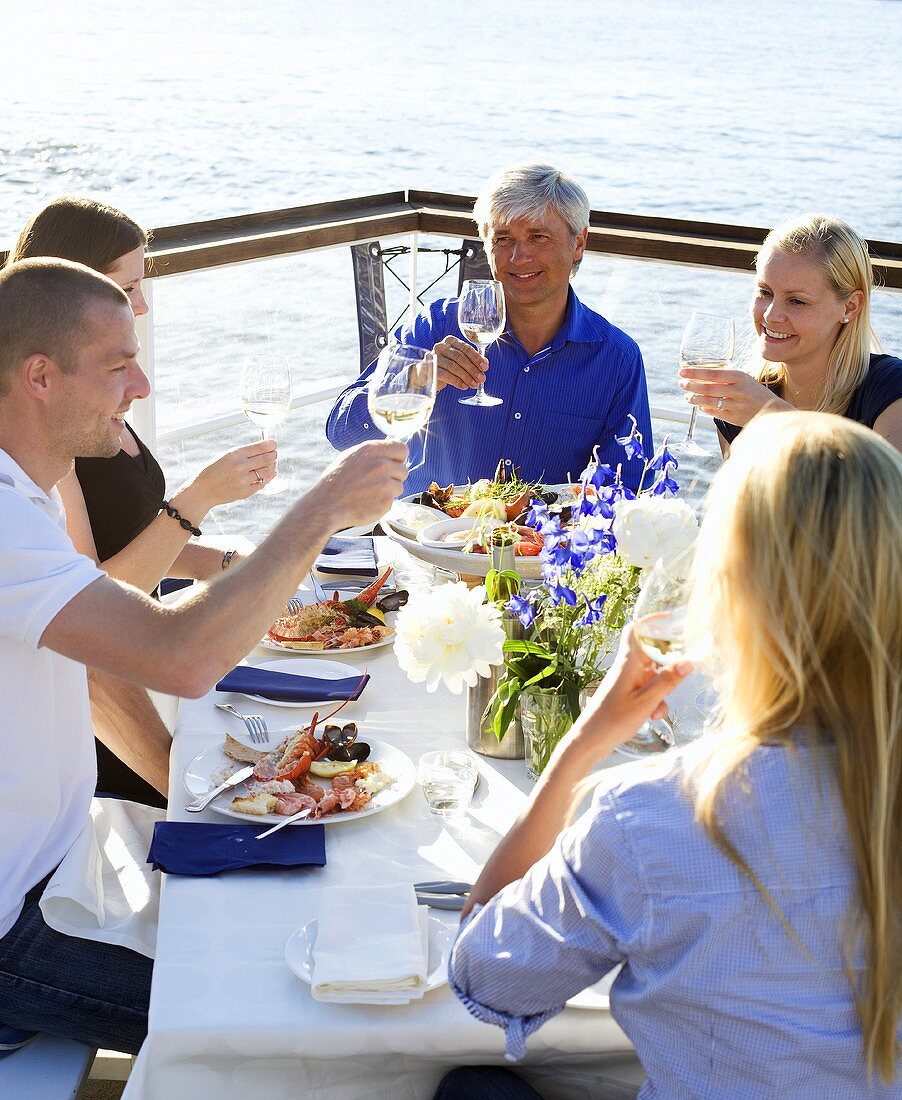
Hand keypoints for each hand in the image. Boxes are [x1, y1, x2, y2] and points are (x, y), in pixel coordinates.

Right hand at [193, 440, 278, 505]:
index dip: (270, 445)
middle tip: (274, 454)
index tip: (274, 444)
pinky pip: (262, 483)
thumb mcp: (225, 456)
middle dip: (273, 455)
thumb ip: (244, 453)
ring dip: (271, 466)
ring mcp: (243, 480)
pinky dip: (268, 478)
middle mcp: (240, 466)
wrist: (203, 490)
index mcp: (234, 454)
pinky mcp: (245, 492)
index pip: (260, 447)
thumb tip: (265, 449)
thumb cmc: (214, 470)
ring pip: (266, 471)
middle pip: (266, 459)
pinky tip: (269, 474)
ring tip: (271, 463)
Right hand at [318, 441, 408, 527]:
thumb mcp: (351, 456)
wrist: (327, 505)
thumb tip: (390, 451)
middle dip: (394, 477)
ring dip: (389, 491)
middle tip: (376, 482)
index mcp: (372, 450)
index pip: (402, 449)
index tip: (393, 464)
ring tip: (369, 493)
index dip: (398, 458)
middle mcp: (381, 465)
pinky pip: (392, 502)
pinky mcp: (386, 502)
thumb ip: (373, 453)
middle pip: (403, 470)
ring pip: (399, 487)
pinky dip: (382, 503)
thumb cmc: (336, 481)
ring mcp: (385, 484)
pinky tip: (368, 502)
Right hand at [432, 336, 487, 392]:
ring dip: (466, 377)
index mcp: (451, 341)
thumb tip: (485, 363)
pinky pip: (445, 375)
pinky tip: (464, 386)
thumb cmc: (446, 365)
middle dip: (472, 369)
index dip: (476, 358)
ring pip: (453, 366)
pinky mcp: (429, 368)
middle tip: (481, 378)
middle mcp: (441, 346)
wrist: (427, 373)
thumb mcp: (460, 361)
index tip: (485, 367)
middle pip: (460, 357)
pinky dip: (456, 381)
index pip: (466, 348)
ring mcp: (434, 357)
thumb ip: (472, 360)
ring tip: (474, 384)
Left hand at [576, 628, 691, 753]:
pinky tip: (652, 716)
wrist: (589, 742)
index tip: (670, 618)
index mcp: (628, 663)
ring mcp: (626, 681)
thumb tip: (688, 662)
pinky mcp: (626, 694)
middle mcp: (627, 668)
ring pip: (653, 675)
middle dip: (668, 665)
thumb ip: (667, 682)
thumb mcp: (646, 702)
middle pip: (652, 653)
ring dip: (662, 689)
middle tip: (679, 676)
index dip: (651, 621)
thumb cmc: (613, 721)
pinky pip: (647, 689)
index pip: (636, 631)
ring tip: (658, 709)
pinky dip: (654, 700)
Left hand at [678, 367, 790, 426]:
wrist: (773, 411)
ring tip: (687, 396)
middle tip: (681, 384)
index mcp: (740, 377)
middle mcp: (738, 391)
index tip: (682, 372)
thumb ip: (725, 378)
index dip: (696, 373)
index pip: (713, 373)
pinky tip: (700, 405)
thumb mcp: (744, 379)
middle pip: (708, 388)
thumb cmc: (754, 392)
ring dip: (694, 399)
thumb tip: (700, 377)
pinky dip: (704, 408)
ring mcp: (736, 405)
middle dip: (691, 386)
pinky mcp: (734, 418)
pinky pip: (714, 413)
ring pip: (709, 401)